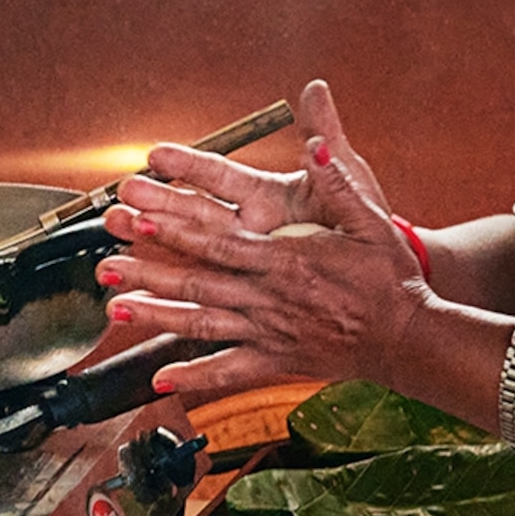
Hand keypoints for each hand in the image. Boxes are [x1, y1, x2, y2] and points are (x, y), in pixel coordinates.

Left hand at [96, 79, 431, 396]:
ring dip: (156, 317)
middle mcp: (269, 297)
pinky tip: (162, 379)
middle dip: (148, 270)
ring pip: (202, 324)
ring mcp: (270, 332)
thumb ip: (338, 177)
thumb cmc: (389, 276)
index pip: (220, 242)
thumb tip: (316, 136)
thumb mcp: (370, 218)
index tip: (141, 218)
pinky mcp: (277, 360)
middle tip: (105, 263)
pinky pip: (229, 370)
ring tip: (115, 310)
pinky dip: (195, 377)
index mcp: (286, 259)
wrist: (409, 338)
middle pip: (198, 282)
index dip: (176, 230)